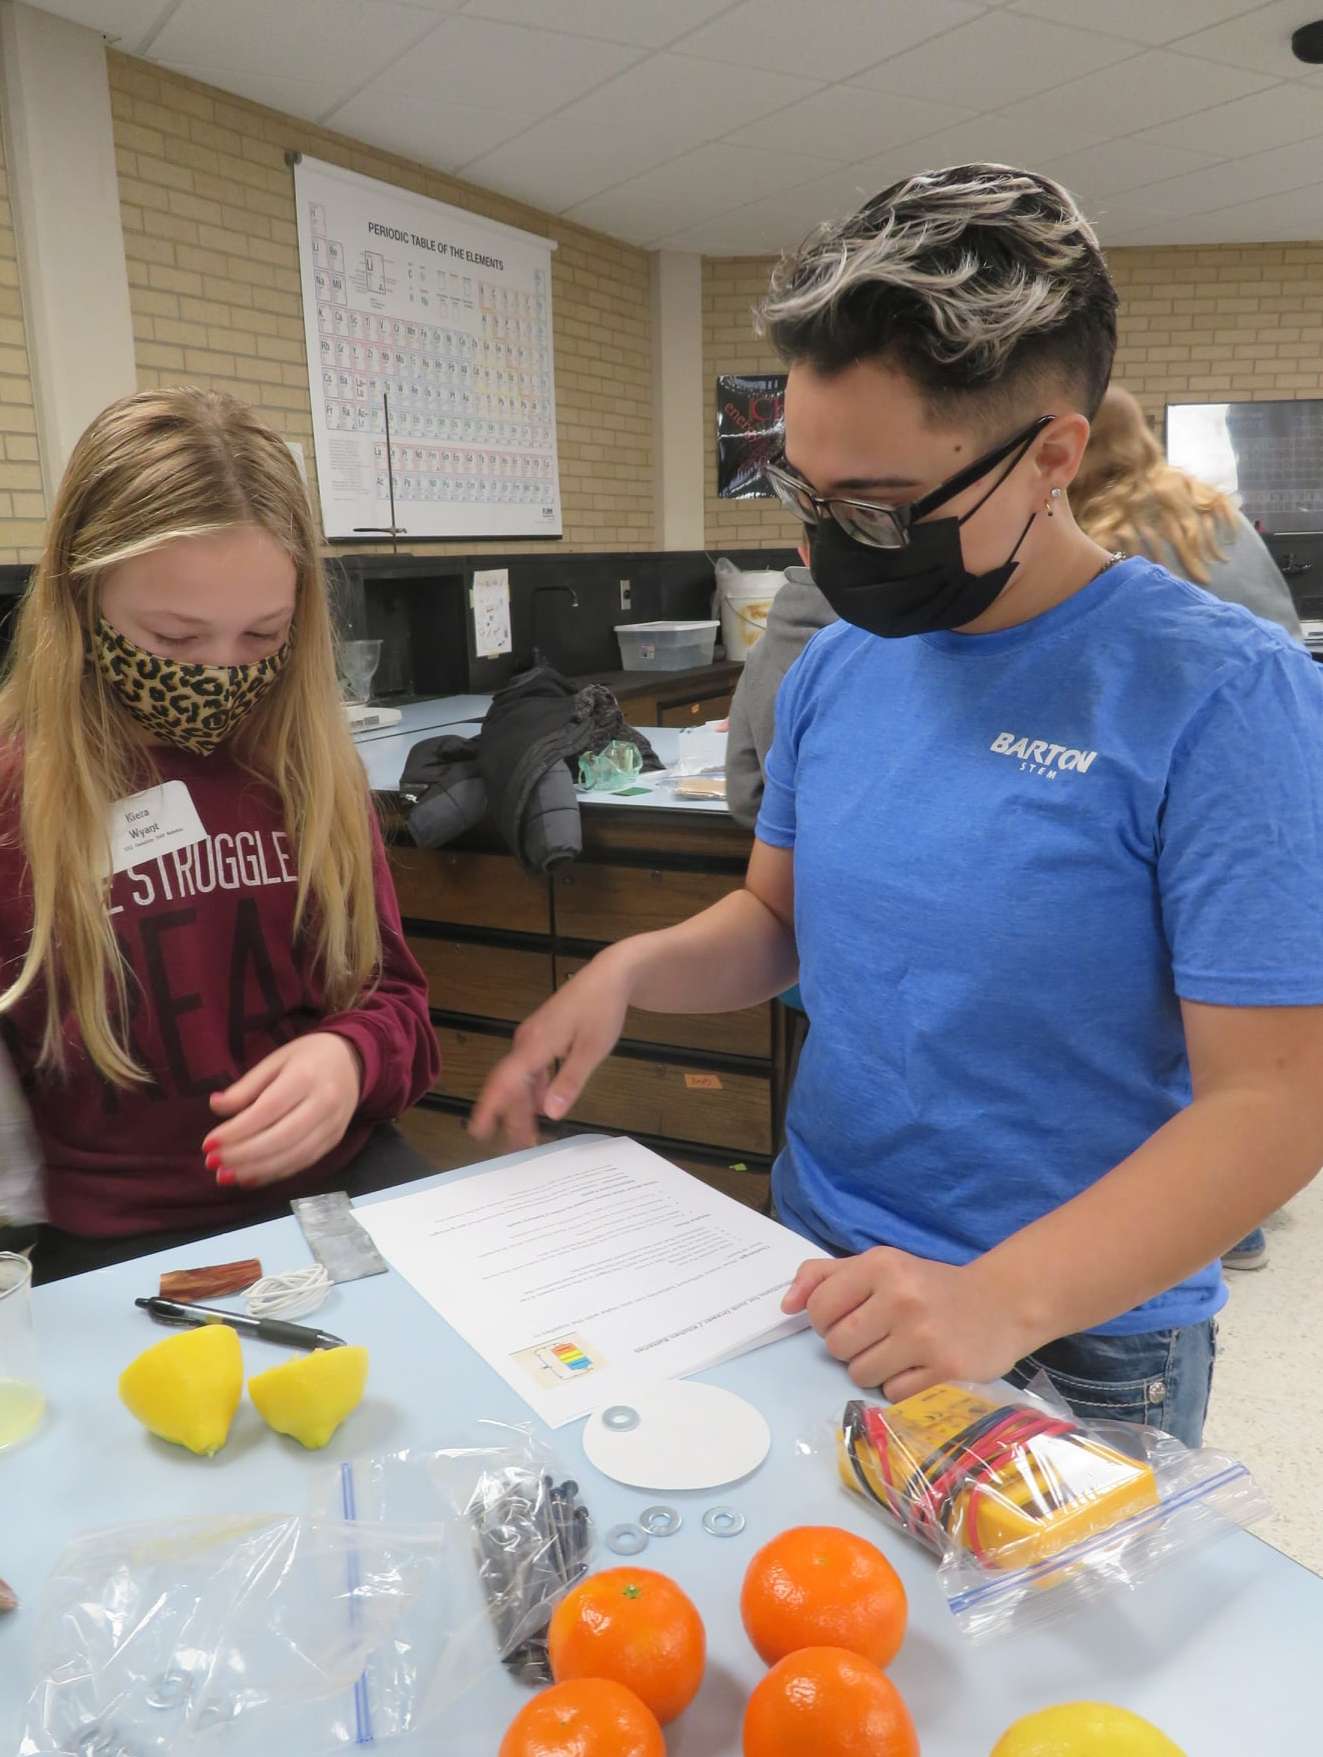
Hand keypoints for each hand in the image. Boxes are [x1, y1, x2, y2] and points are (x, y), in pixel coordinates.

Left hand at [206, 1033, 362, 1188]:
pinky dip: (274, 1174)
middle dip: (243, 1155)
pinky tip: (250, 1178)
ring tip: (226, 1175)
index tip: (208, 1143)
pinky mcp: (334, 1140)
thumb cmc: (307, 1058)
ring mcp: (332, 1125)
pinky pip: (303, 1163)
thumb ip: (246, 1087)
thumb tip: (216, 1107)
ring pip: (293, 1156)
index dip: (236, 1131)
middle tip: (212, 1163)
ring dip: (256, 1170)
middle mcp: (323, 1103)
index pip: (267, 1110)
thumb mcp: (274, 1060)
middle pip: (280, 1138)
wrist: (353, 1060)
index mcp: (305, 1077)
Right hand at [469, 950, 632, 1149]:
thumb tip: (548, 1113)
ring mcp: (533, 1038)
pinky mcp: (543, 1037)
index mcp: (535, 1045)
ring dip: (523, 1106)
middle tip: (517, 1149)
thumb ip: (570, 1081)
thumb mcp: (592, 1049)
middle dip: (511, 1116)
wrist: (610, 974)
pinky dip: (533, 1090)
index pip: (504, 1080)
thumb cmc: (602, 1009)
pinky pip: (531, 1069)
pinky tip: (541, 1105)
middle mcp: (527, 1042)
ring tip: (528, 1134)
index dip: (489, 1106)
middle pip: (511, 1085)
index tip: (477, 1130)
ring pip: (521, 1079)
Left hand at [782, 1247, 1036, 1402]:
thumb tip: (785, 1305)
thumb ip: (825, 1276)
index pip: (819, 1307)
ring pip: (861, 1374)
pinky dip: (901, 1386)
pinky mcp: (946, 1371)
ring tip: (900, 1352)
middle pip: (837, 1345)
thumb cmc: (930, 1286)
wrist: (1002, 1303)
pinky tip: (920, 1367)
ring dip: (874, 1369)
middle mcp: (901, 1297)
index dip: (826, 1321)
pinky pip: (893, 1393)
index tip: (849, 1319)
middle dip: (851, 1347)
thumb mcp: (880, 1265)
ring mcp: (924, 1336)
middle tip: (878, 1337)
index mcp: (881, 1265)